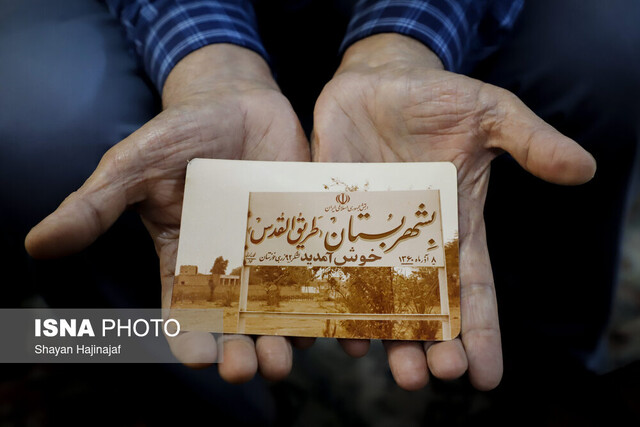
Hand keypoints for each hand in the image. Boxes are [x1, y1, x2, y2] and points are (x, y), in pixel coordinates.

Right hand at [25, 44, 309, 381]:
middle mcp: (230, 268)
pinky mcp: (307, 236)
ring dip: (284, 337)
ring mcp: (271, 254)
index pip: (184, 314)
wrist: (237, 100)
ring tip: (287, 355)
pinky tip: (336, 319)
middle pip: (236, 324)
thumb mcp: (133, 167)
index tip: (200, 357)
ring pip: (280, 310)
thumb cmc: (180, 133)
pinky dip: (327, 299)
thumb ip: (95, 207)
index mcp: (184, 262)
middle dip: (241, 351)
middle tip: (248, 368)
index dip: (190, 339)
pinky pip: (319, 275)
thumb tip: (37, 244)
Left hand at [312, 34, 595, 389]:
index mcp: (454, 225)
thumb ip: (530, 141)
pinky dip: (326, 289)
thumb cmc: (440, 99)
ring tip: (373, 358)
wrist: (382, 80)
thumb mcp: (491, 114)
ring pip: (371, 291)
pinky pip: (326, 257)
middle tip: (427, 375)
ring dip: (374, 328)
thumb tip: (586, 168)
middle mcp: (410, 238)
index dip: (480, 331)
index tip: (484, 376)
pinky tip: (325, 321)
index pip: (472, 288)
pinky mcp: (330, 211)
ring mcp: (368, 228)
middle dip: (424, 342)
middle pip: (419, 303)